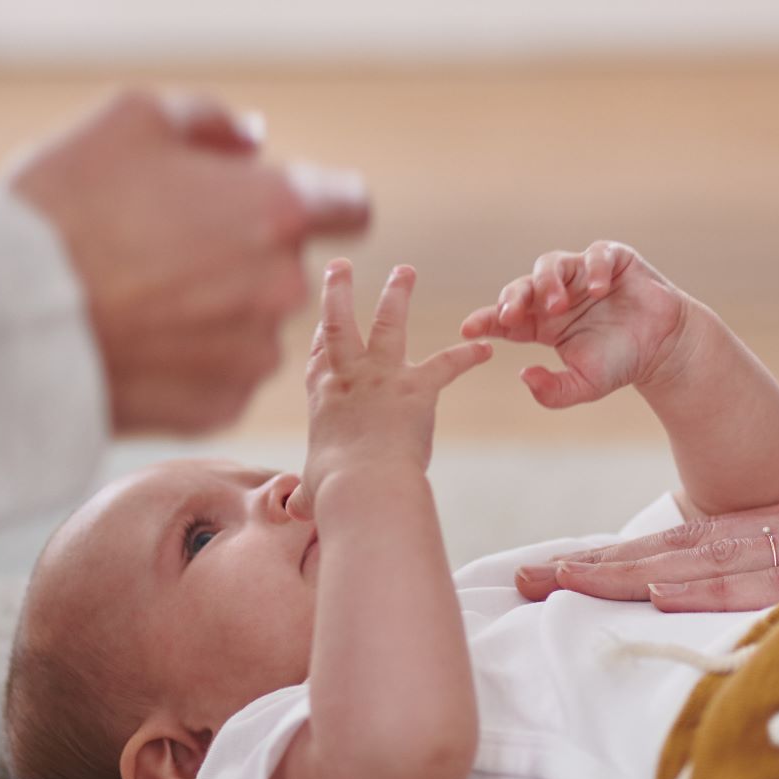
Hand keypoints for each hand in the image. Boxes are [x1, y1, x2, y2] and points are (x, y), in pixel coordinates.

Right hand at [12, 91, 370, 435]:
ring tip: (140, 301)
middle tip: (166, 249)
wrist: (1, 317)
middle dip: (243, 253)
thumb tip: (253, 142)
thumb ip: (211, 123)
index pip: (349, 206)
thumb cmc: (65, 206)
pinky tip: (135, 345)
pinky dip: (191, 363)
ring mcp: (253, 355)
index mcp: (277, 209)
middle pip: (286, 264)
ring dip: (219, 311)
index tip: (288, 205)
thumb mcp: (132, 119)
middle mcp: (282, 287)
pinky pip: (221, 377)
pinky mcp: (219, 409)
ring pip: (253, 324)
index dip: (321, 201)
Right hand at [295, 261, 491, 510]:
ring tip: (404, 271)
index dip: (320, 334)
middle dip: (338, 290)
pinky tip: (486, 348)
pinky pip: (448, 364)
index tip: (322, 316)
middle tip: (340, 265)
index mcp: (321, 396)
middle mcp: (346, 376)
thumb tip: (293, 513)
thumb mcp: (314, 489)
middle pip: (338, 322)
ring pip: (387, 322)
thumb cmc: (336, 491)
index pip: (319, 355)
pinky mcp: (417, 387)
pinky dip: (468, 356)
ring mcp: (381, 376)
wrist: (361, 486)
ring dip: (396, 294)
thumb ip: (306, 495)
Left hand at [460, 241, 695, 410]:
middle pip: (523, 286)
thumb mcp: (584, 385)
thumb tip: (524, 375)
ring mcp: (582, 274)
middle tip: (511, 316)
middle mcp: (558, 295)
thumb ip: (553, 390)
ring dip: (548, 283)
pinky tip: (597, 290)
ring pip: (552, 264)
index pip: (506, 317)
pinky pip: (595, 255)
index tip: (469, 329)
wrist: (665, 349)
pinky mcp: (611, 259)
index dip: (487, 320)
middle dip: (513, 298)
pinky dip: (593, 269)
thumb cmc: (621, 364)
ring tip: (558, 305)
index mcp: (543, 324)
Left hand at [517, 478, 778, 609]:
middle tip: (524, 577)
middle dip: (589, 567)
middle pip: (659, 556)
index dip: (605, 561)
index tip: (549, 571)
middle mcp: (758, 542)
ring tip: (563, 581)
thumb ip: (762, 577)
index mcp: (751, 537)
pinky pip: (754, 580)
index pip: (664, 549)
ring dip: (625, 574)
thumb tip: (694, 598)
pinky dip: (709, 584)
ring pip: (691, 566)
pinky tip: (665, 588)